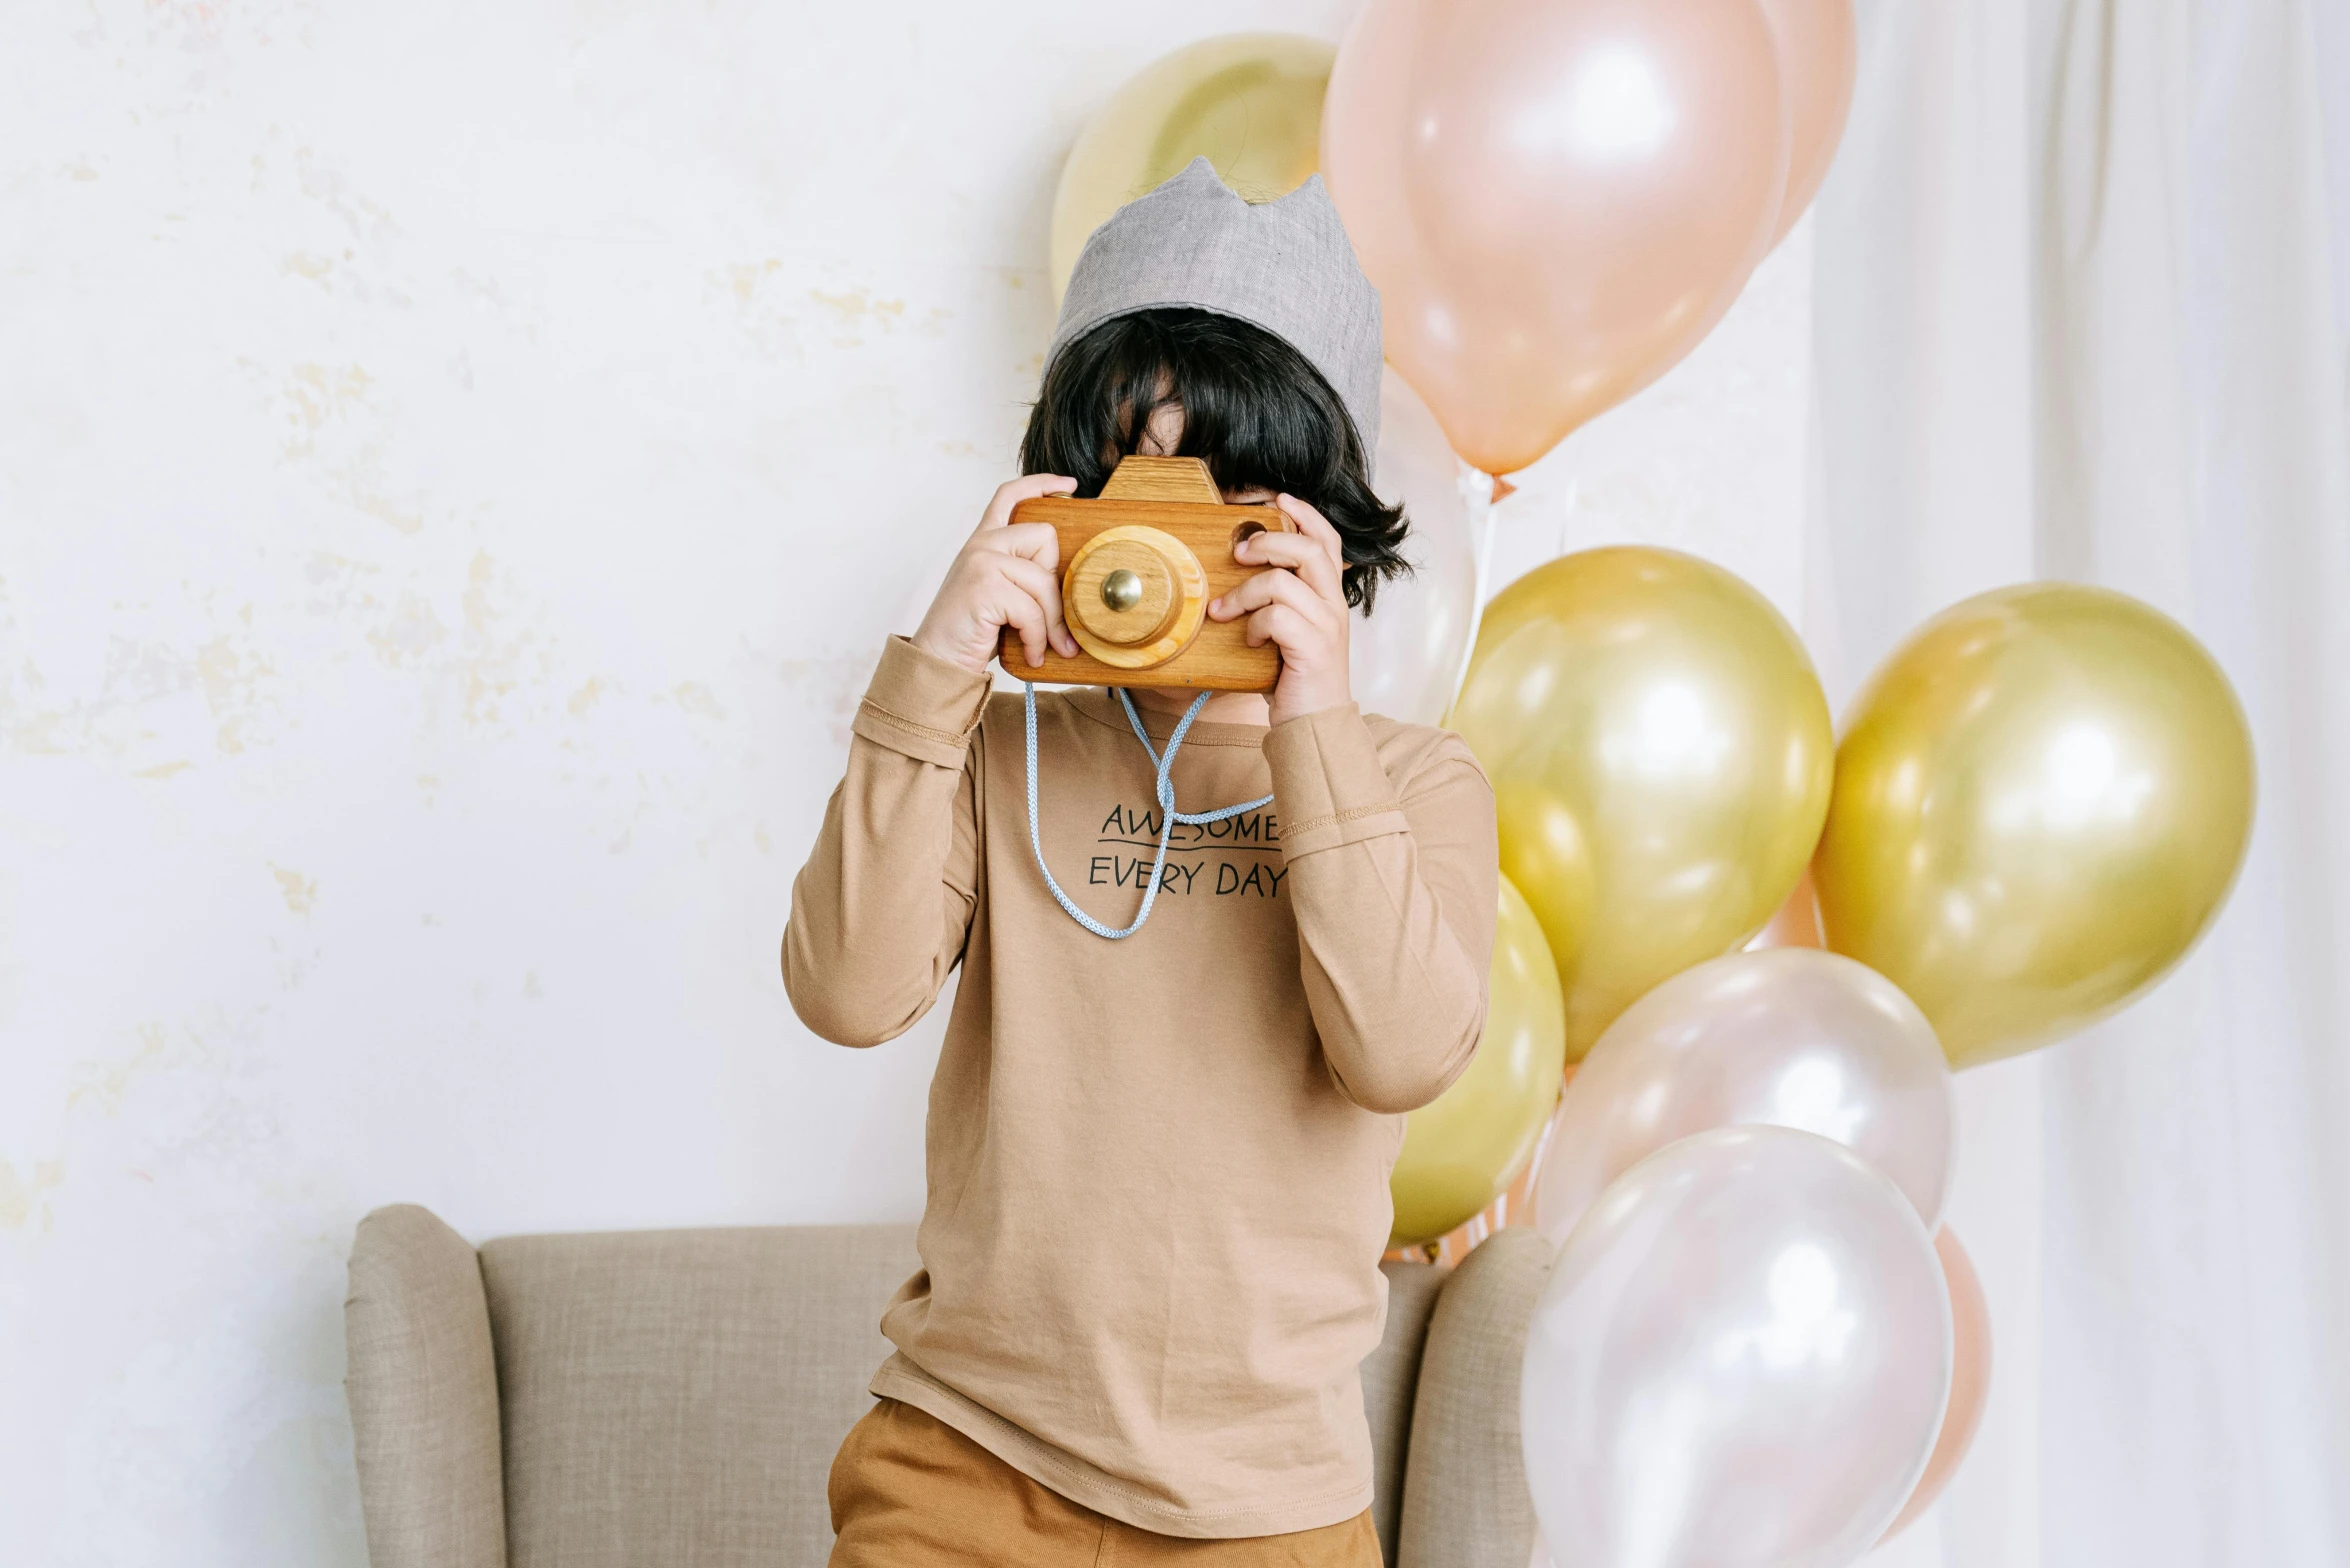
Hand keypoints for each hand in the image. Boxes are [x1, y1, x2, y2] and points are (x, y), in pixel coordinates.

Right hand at [913, 474, 1080, 674]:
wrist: (936, 662)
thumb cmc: (970, 633)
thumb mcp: (997, 594)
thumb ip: (1021, 575)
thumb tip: (1068, 581)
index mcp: (982, 541)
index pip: (1010, 494)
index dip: (1041, 484)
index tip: (1069, 486)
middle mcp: (981, 544)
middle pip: (1045, 537)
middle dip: (1055, 585)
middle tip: (1044, 618)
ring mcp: (981, 562)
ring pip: (1043, 580)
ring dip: (1051, 623)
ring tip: (1042, 647)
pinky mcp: (984, 587)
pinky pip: (1033, 611)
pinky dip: (1037, 638)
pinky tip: (1031, 653)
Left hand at [1207, 494, 1351, 726]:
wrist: (1314, 724)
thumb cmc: (1295, 676)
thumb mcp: (1290, 629)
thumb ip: (1279, 599)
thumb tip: (1241, 569)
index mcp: (1330, 596)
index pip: (1327, 540)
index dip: (1306, 514)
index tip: (1280, 498)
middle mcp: (1334, 605)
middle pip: (1308, 549)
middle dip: (1269, 541)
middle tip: (1240, 552)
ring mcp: (1326, 625)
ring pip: (1282, 581)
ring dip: (1243, 593)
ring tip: (1225, 611)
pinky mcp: (1312, 647)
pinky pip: (1276, 616)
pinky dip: (1253, 625)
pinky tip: (1249, 641)